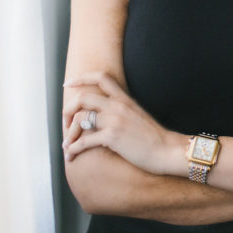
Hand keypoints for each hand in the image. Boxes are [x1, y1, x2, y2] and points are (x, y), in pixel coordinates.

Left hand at [61, 71, 181, 174]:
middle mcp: (118, 106)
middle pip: (83, 97)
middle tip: (65, 122)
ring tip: (66, 144)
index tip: (69, 83)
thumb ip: (122, 111)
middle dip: (68, 109)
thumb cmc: (154, 137)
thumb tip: (104, 115)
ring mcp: (114, 120)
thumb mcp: (138, 116)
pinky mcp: (112, 137)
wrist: (167, 150)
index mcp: (124, 99)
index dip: (82, 78)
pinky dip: (73, 148)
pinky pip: (84, 140)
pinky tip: (71, 154)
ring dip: (69, 133)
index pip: (101, 78)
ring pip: (80, 118)